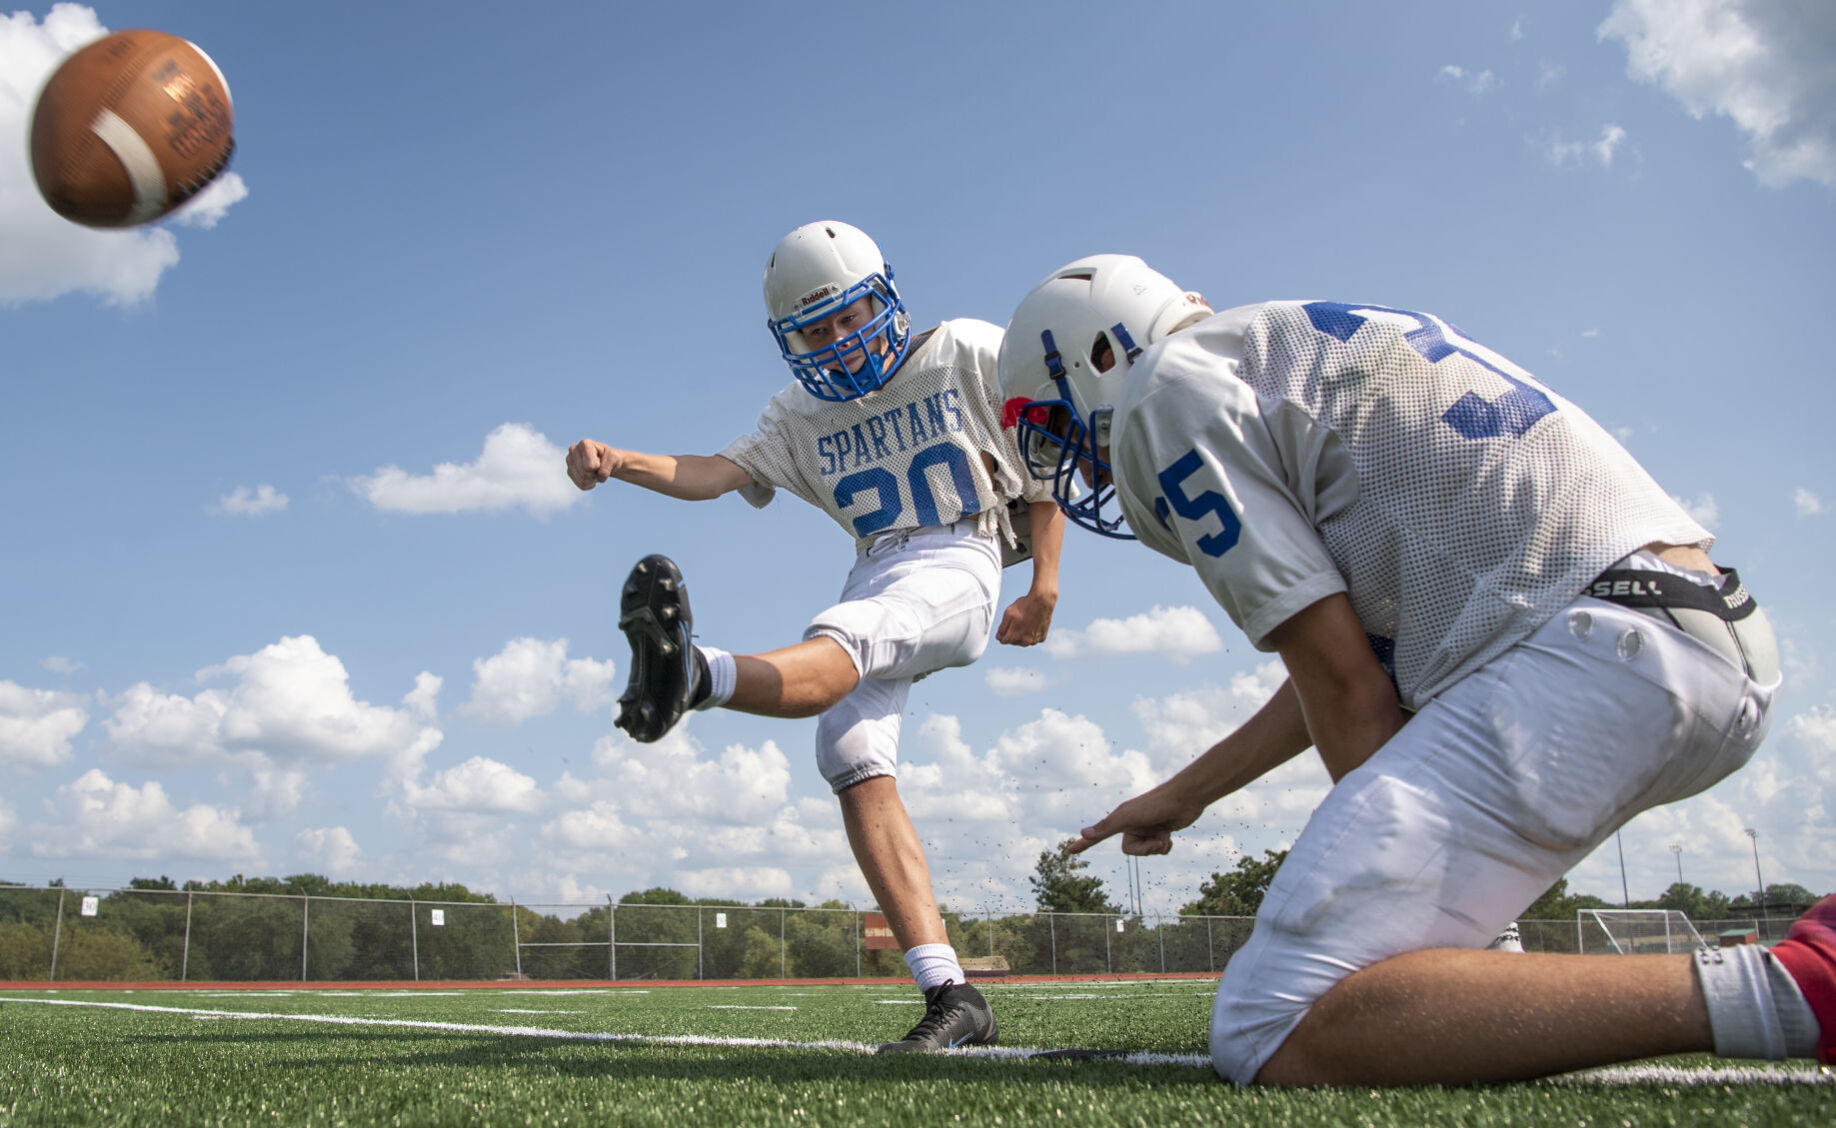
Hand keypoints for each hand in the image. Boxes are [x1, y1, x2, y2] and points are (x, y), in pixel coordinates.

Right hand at [566, 439, 620, 490]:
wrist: (605, 462)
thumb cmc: (609, 458)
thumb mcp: (614, 459)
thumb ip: (608, 466)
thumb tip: (599, 476)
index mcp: (585, 444)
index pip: (589, 466)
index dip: (598, 467)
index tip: (600, 460)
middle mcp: (573, 450)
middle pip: (585, 474)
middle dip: (595, 474)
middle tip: (598, 468)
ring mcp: (569, 461)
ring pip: (582, 480)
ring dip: (593, 480)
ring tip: (595, 471)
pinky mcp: (569, 471)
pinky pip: (581, 485)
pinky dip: (589, 484)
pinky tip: (591, 477)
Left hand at [994, 590, 1055, 645]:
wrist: (1043, 601)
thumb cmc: (1024, 606)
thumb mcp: (1008, 614)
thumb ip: (1002, 628)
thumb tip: (999, 637)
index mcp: (1014, 636)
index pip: (1003, 641)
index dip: (1002, 634)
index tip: (1005, 627)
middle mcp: (1025, 641)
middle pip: (1013, 642)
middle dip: (1012, 634)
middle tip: (1016, 622)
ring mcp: (1034, 640)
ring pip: (1024, 642)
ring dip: (1022, 636)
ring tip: (1024, 623)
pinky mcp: (1042, 638)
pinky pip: (1034, 639)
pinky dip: (1032, 634)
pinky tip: (1032, 624)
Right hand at [1070, 786, 1204, 856]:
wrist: (1185, 799)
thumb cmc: (1154, 805)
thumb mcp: (1127, 817)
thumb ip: (1105, 827)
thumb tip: (1082, 833)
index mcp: (1119, 819)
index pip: (1097, 835)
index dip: (1084, 844)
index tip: (1069, 851)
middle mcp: (1131, 824)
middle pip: (1130, 850)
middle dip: (1145, 849)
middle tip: (1155, 840)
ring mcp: (1146, 828)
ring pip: (1146, 852)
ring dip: (1157, 846)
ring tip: (1165, 834)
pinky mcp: (1160, 831)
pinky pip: (1159, 850)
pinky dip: (1165, 846)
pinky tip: (1170, 835)